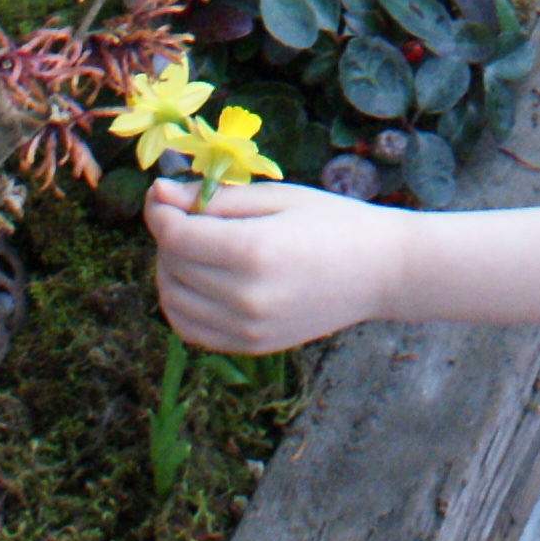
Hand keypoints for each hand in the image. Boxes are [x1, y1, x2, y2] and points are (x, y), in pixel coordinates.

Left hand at [149, 175, 406, 352]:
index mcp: (254, 251)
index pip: (176, 235)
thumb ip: (216, 198)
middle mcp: (246, 298)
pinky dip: (182, 304)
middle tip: (189, 215)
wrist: (381, 271)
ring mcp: (247, 329)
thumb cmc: (333, 221)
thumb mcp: (277, 197)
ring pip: (173, 302)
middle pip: (171, 266)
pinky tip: (200, 280)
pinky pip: (191, 330)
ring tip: (195, 248)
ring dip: (170, 271)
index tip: (161, 194)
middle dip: (168, 236)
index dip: (159, 211)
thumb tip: (159, 193)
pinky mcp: (251, 347)